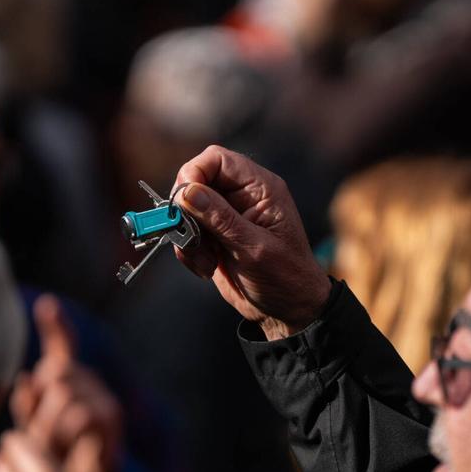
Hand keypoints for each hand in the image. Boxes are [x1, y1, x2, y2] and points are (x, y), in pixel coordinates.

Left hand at [11, 295, 122, 471]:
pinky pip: (80, 414)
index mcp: (68, 383)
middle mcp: (89, 384)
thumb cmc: (53, 459)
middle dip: (39, 404)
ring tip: (49, 450)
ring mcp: (103, 398)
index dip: (56, 325)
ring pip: (65, 393)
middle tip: (36, 437)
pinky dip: (66, 434)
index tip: (47, 304)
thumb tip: (24, 379)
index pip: (63, 347)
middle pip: (56, 370)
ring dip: (49, 425)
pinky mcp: (111, 418)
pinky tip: (65, 450)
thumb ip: (27, 406)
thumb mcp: (32, 431)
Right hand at [174, 145, 330, 339]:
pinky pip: (186, 234)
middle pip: (195, 182)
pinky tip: (208, 268)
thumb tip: (187, 191)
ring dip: (188, 237)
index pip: (217, 159)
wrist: (287, 311)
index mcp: (260, 188)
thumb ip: (221, 219)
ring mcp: (225, 218)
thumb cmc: (285, 277)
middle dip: (186, 211)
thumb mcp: (254, 248)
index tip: (183, 199)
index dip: (195, 172)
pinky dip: (189, 252)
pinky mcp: (213, 238)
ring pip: (186, 211)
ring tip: (208, 260)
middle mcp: (241, 197)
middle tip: (191, 236)